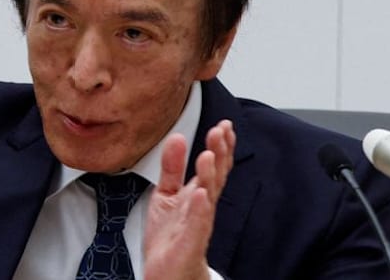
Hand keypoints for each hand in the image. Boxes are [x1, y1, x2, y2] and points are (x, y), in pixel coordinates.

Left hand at [143, 120, 235, 279]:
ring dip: (210, 175)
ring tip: (208, 154)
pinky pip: (197, 223)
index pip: (214, 166)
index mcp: (197, 193)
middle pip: (215, 176)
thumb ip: (171, 167)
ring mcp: (198, 223)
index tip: (223, 125)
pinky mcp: (190, 241)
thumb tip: (176, 137)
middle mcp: (202, 206)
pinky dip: (200, 208)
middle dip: (219, 153)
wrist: (166, 272)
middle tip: (220, 131)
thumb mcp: (166, 193)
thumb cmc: (170, 236)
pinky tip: (201, 193)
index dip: (220, 146)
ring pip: (208, 196)